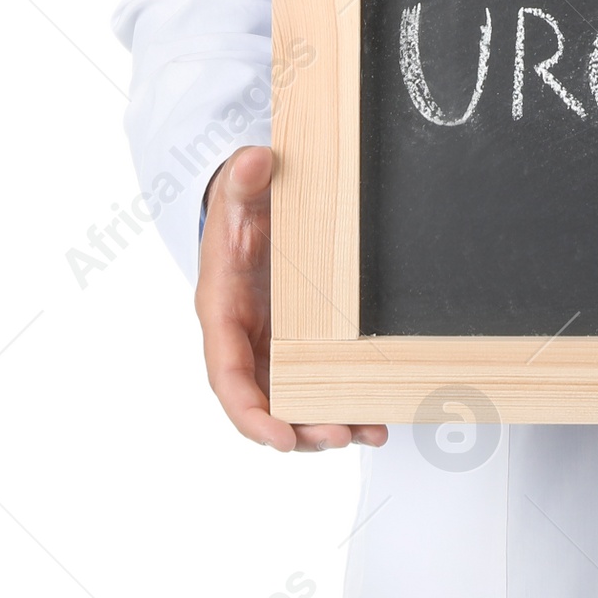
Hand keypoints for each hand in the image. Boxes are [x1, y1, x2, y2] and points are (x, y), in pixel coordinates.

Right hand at [196, 144, 387, 452]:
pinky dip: (340, 401)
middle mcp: (244, 337)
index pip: (227, 375)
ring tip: (368, 431)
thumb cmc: (240, 200)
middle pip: (264, 402)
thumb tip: (253, 162)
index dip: (250, 412)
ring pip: (292, 400)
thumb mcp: (239, 186)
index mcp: (222, 310)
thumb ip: (243, 177)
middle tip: (340, 435)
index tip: (279, 436)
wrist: (252, 200)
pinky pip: (314, 382)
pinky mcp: (296, 340)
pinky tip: (374, 415)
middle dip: (298, 428)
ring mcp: (271, 343)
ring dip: (325, 423)